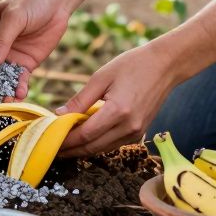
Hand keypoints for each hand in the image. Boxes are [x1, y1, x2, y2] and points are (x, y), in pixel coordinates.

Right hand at [0, 0, 71, 98]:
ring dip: (1, 90)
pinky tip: (21, 94)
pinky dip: (18, 88)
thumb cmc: (32, 2)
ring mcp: (7, 56)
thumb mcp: (15, 17)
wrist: (58, 3)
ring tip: (6, 102)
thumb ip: (1, 40)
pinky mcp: (23, 64)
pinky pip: (18, 79)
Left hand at [55, 44, 179, 157]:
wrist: (166, 65)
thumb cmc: (133, 65)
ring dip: (82, 149)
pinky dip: (97, 144)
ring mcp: (136, 132)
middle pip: (92, 147)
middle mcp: (129, 127)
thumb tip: (58, 115)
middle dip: (71, 150)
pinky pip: (113, 144)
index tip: (49, 139)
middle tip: (52, 147)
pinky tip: (84, 138)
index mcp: (118, 111)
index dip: (66, 140)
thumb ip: (80, 99)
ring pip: (102, 149)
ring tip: (64, 145)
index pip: (85, 134)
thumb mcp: (101, 77)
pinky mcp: (139, 132)